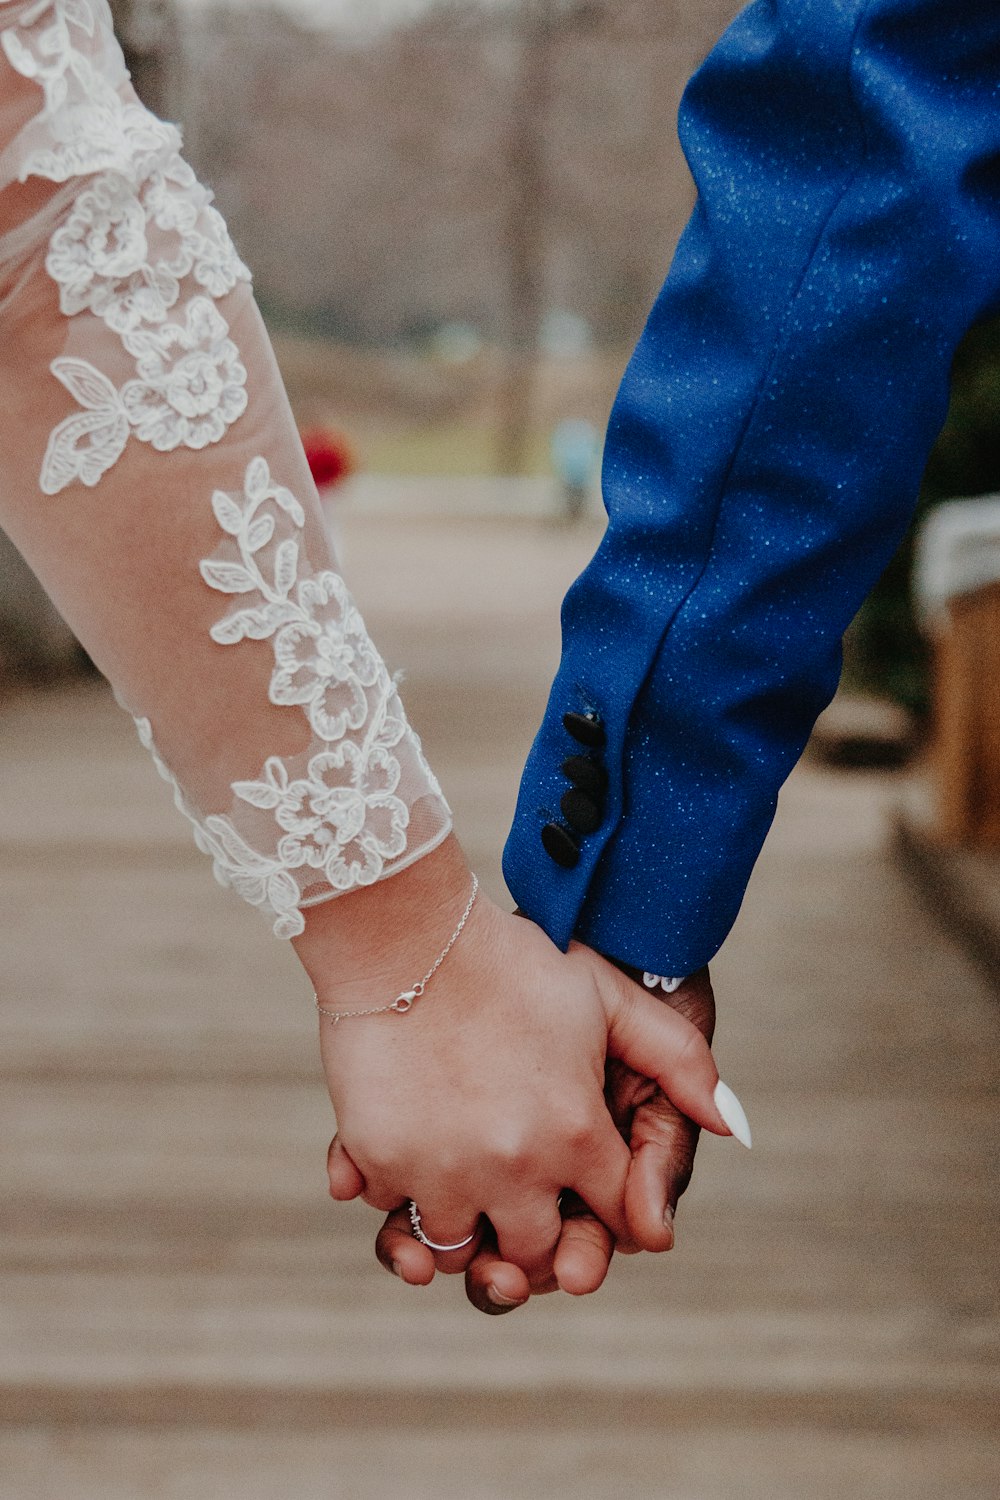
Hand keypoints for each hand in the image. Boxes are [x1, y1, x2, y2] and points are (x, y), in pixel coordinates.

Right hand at [310, 840, 735, 1283]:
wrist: (407, 933)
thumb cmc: (511, 960)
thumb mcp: (609, 997)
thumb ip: (681, 1060)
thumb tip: (732, 1125)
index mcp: (577, 1136)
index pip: (614, 1221)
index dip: (605, 1218)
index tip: (586, 1201)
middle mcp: (514, 1170)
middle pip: (532, 1255)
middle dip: (532, 1243)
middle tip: (518, 1209)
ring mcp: (441, 1172)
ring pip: (455, 1251)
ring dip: (461, 1228)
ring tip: (460, 1187)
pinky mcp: (378, 1162)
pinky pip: (393, 1214)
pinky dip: (399, 1197)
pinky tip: (406, 1160)